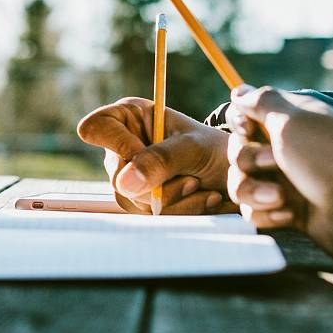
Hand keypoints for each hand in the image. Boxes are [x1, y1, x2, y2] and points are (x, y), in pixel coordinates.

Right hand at [75, 97, 231, 213]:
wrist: (237, 175)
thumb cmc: (216, 150)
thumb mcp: (193, 148)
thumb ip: (161, 160)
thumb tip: (124, 183)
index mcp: (130, 117)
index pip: (95, 128)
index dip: (115, 144)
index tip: (143, 153)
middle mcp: (123, 146)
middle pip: (116, 174)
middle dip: (157, 183)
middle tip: (192, 178)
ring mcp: (129, 176)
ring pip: (131, 199)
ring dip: (172, 199)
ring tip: (200, 185)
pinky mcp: (141, 201)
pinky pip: (147, 215)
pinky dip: (179, 210)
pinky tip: (201, 198)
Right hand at [226, 86, 332, 263]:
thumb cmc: (327, 158)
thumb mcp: (293, 121)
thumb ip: (262, 102)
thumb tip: (238, 91)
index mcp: (287, 123)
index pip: (245, 117)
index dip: (239, 124)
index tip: (249, 130)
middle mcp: (282, 150)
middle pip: (238, 153)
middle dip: (249, 161)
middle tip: (275, 163)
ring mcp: (284, 182)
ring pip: (240, 185)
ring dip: (255, 192)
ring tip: (281, 199)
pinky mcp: (286, 211)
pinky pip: (254, 213)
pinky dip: (267, 215)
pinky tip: (289, 216)